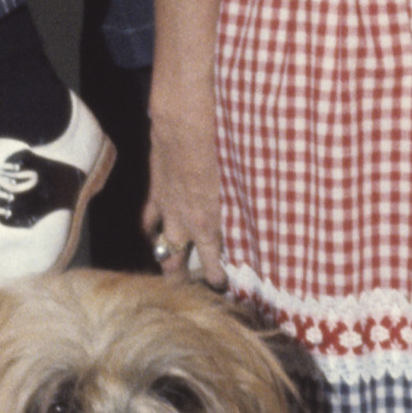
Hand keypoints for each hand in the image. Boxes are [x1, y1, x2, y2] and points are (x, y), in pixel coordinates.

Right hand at [141, 85, 227, 291]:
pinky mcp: (155, 191)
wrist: (184, 121)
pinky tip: (152, 232)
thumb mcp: (241, 178)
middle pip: (175, 262)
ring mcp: (165, 208)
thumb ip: (245, 203)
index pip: (210, 262)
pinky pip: (148, 218)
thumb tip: (263, 216)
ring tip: (169, 270)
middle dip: (180, 279)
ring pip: (160, 244)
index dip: (214, 279)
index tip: (221, 288)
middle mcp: (183, 221)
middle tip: (188, 291)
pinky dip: (151, 227)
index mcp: (207, 223)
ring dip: (165, 257)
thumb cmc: (220, 147)